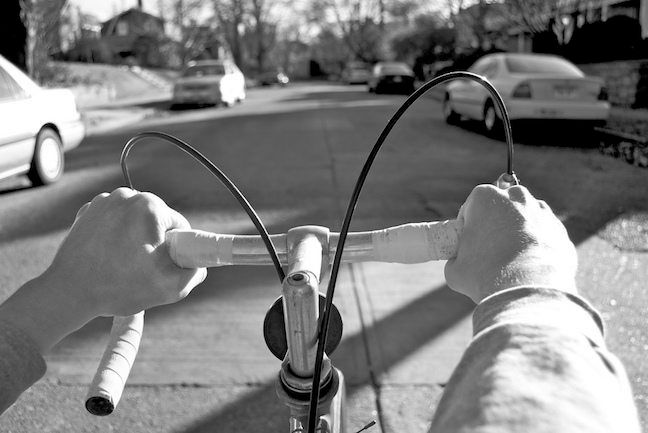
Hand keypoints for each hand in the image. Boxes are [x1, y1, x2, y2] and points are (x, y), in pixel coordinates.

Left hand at [49, 187, 206, 316]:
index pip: (180, 226)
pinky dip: (117, 236)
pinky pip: (115, 222)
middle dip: (156, 243)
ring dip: (136, 239)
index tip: (165, 266)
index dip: (178, 249)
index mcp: (150, 206)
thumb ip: (195, 273)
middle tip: (144, 269)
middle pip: (157, 221)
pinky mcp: (88, 212)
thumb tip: (200, 265)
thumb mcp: (169, 285)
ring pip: (136, 221)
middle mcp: (126, 195)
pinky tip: (109, 257)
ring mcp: (104, 202)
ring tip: (124, 265)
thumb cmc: (119, 287)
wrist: (69, 292)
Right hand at [444, 184, 576, 303]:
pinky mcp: (560, 232)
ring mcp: (542, 213)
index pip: (472, 205)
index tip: (467, 242)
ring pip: (526, 218)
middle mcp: (516, 197)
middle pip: (501, 206)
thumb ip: (455, 259)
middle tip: (489, 249)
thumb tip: (458, 263)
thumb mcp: (454, 269)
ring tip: (510, 261)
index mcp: (485, 197)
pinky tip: (528, 268)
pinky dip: (537, 248)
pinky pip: (544, 236)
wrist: (527, 291)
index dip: (468, 224)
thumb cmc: (485, 275)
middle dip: (495, 222)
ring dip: (518, 233)